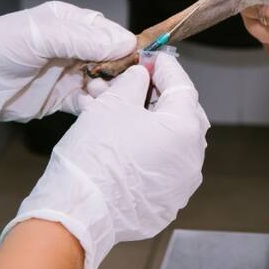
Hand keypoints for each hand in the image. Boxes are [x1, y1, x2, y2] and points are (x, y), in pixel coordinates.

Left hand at [0, 1, 135, 133]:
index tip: (137, 58)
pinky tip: (95, 109)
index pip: (109, 31)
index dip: (124, 44)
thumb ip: (85, 39)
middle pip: (111, 58)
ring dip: (108, 89)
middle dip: (120, 70)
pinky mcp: (61, 99)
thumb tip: (127, 43)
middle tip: (122, 82)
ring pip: (103, 81)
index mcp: (70, 22)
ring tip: (102, 94)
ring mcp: (67, 74)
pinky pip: (88, 102)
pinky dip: (95, 106)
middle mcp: (73, 46)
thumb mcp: (44, 35)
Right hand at [3, 55, 208, 268]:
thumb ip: (134, 82)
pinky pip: (159, 165)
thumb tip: (140, 76)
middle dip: (152, 94)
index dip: (164, 67)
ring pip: (165, 140)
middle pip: (177, 114)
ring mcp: (180, 184)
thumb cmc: (96, 154)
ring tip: (112, 107)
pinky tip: (118, 137)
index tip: (152, 57)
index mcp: (185, 129)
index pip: (182, 86)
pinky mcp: (165, 202)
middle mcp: (192, 158)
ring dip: (142, 120)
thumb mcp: (113, 103)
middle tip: (133, 82)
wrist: (76, 212)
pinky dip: (144, 148)